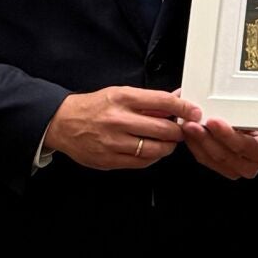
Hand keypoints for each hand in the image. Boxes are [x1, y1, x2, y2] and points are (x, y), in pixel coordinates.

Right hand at [43, 86, 196, 169]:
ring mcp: (114, 142)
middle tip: (183, 130)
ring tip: (168, 141)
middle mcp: (119, 120)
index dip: (184, 108)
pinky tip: (153, 151)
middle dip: (179, 131)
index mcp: (123, 99)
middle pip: (163, 129)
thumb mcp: (121, 94)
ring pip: (155, 149)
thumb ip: (149, 99)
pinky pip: (141, 162)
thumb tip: (178, 98)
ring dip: (168, 146)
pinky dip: (153, 157)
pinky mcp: (109, 160)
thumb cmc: (94, 107)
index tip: (194, 112)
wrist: (63, 123)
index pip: (163, 102)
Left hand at [183, 117, 257, 179]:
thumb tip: (227, 105)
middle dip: (205, 138)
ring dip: (197, 142)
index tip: (212, 121)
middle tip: (192, 124)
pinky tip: (190, 136)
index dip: (225, 134)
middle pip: (223, 154)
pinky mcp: (224, 170)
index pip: (242, 145)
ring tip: (187, 127)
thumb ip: (247, 116)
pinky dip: (196, 147)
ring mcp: (236, 170)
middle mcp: (250, 166)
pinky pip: (206, 160)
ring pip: (211, 159)